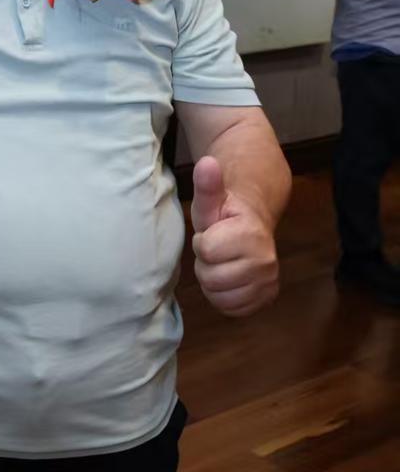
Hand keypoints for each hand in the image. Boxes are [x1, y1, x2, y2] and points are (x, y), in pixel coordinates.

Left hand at [191, 155, 278, 316]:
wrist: (253, 227)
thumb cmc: (226, 214)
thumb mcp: (211, 200)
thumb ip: (207, 185)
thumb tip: (207, 162)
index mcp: (251, 234)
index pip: (207, 251)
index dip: (204, 242)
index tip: (213, 233)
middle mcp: (266, 261)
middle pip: (211, 278)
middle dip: (207, 263)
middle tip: (217, 250)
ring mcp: (268, 282)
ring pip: (219, 296)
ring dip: (213, 281)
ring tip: (223, 262)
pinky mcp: (266, 299)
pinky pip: (231, 309)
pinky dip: (223, 297)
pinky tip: (229, 278)